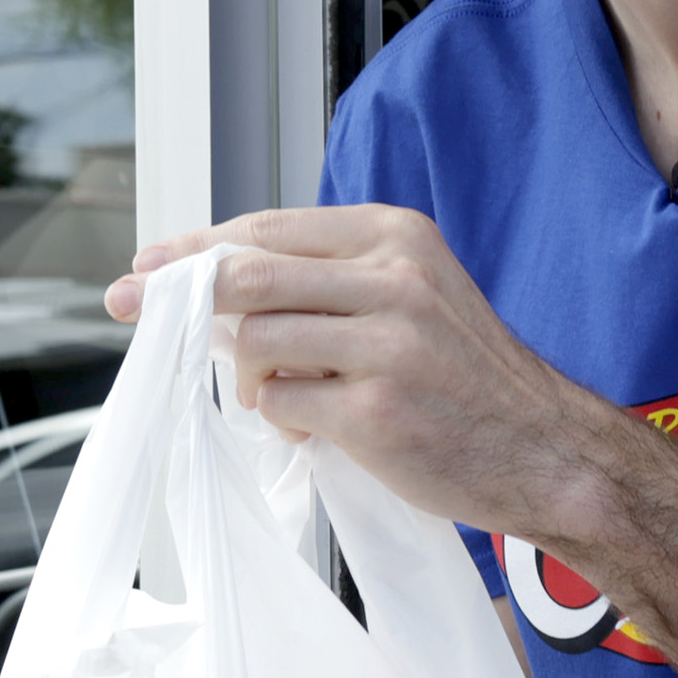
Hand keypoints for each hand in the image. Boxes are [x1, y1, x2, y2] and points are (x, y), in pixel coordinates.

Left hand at [110, 208, 644, 549]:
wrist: (545, 447)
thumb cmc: (464, 377)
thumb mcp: (410, 294)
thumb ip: (326, 280)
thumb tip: (215, 285)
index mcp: (394, 235)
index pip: (267, 229)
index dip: (195, 247)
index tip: (145, 265)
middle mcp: (392, 277)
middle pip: (247, 274)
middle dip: (178, 293)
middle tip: (132, 307)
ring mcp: (386, 344)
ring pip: (256, 340)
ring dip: (248, 374)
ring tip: (286, 396)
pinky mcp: (377, 410)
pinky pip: (281, 403)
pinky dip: (282, 419)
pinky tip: (318, 428)